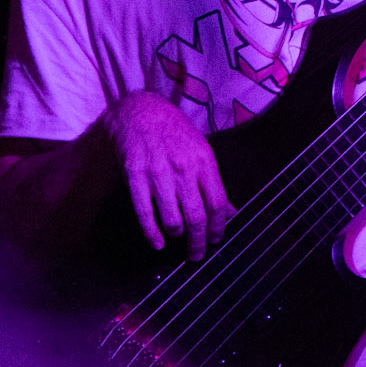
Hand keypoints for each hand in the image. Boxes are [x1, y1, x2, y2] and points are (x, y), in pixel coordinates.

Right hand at [102, 92, 233, 260]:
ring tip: (178, 239)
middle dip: (198, 242)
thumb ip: (213, 183)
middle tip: (197, 254)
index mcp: (203, 160)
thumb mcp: (201, 150)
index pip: (217, 203)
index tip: (216, 240)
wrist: (141, 112)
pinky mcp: (135, 175)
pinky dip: (152, 233)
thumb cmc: (175, 133)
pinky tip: (157, 243)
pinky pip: (144, 212)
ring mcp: (158, 172)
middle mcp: (183, 168)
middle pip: (196, 216)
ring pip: (171, 218)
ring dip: (176, 235)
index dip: (218, 227)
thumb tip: (230, 213)